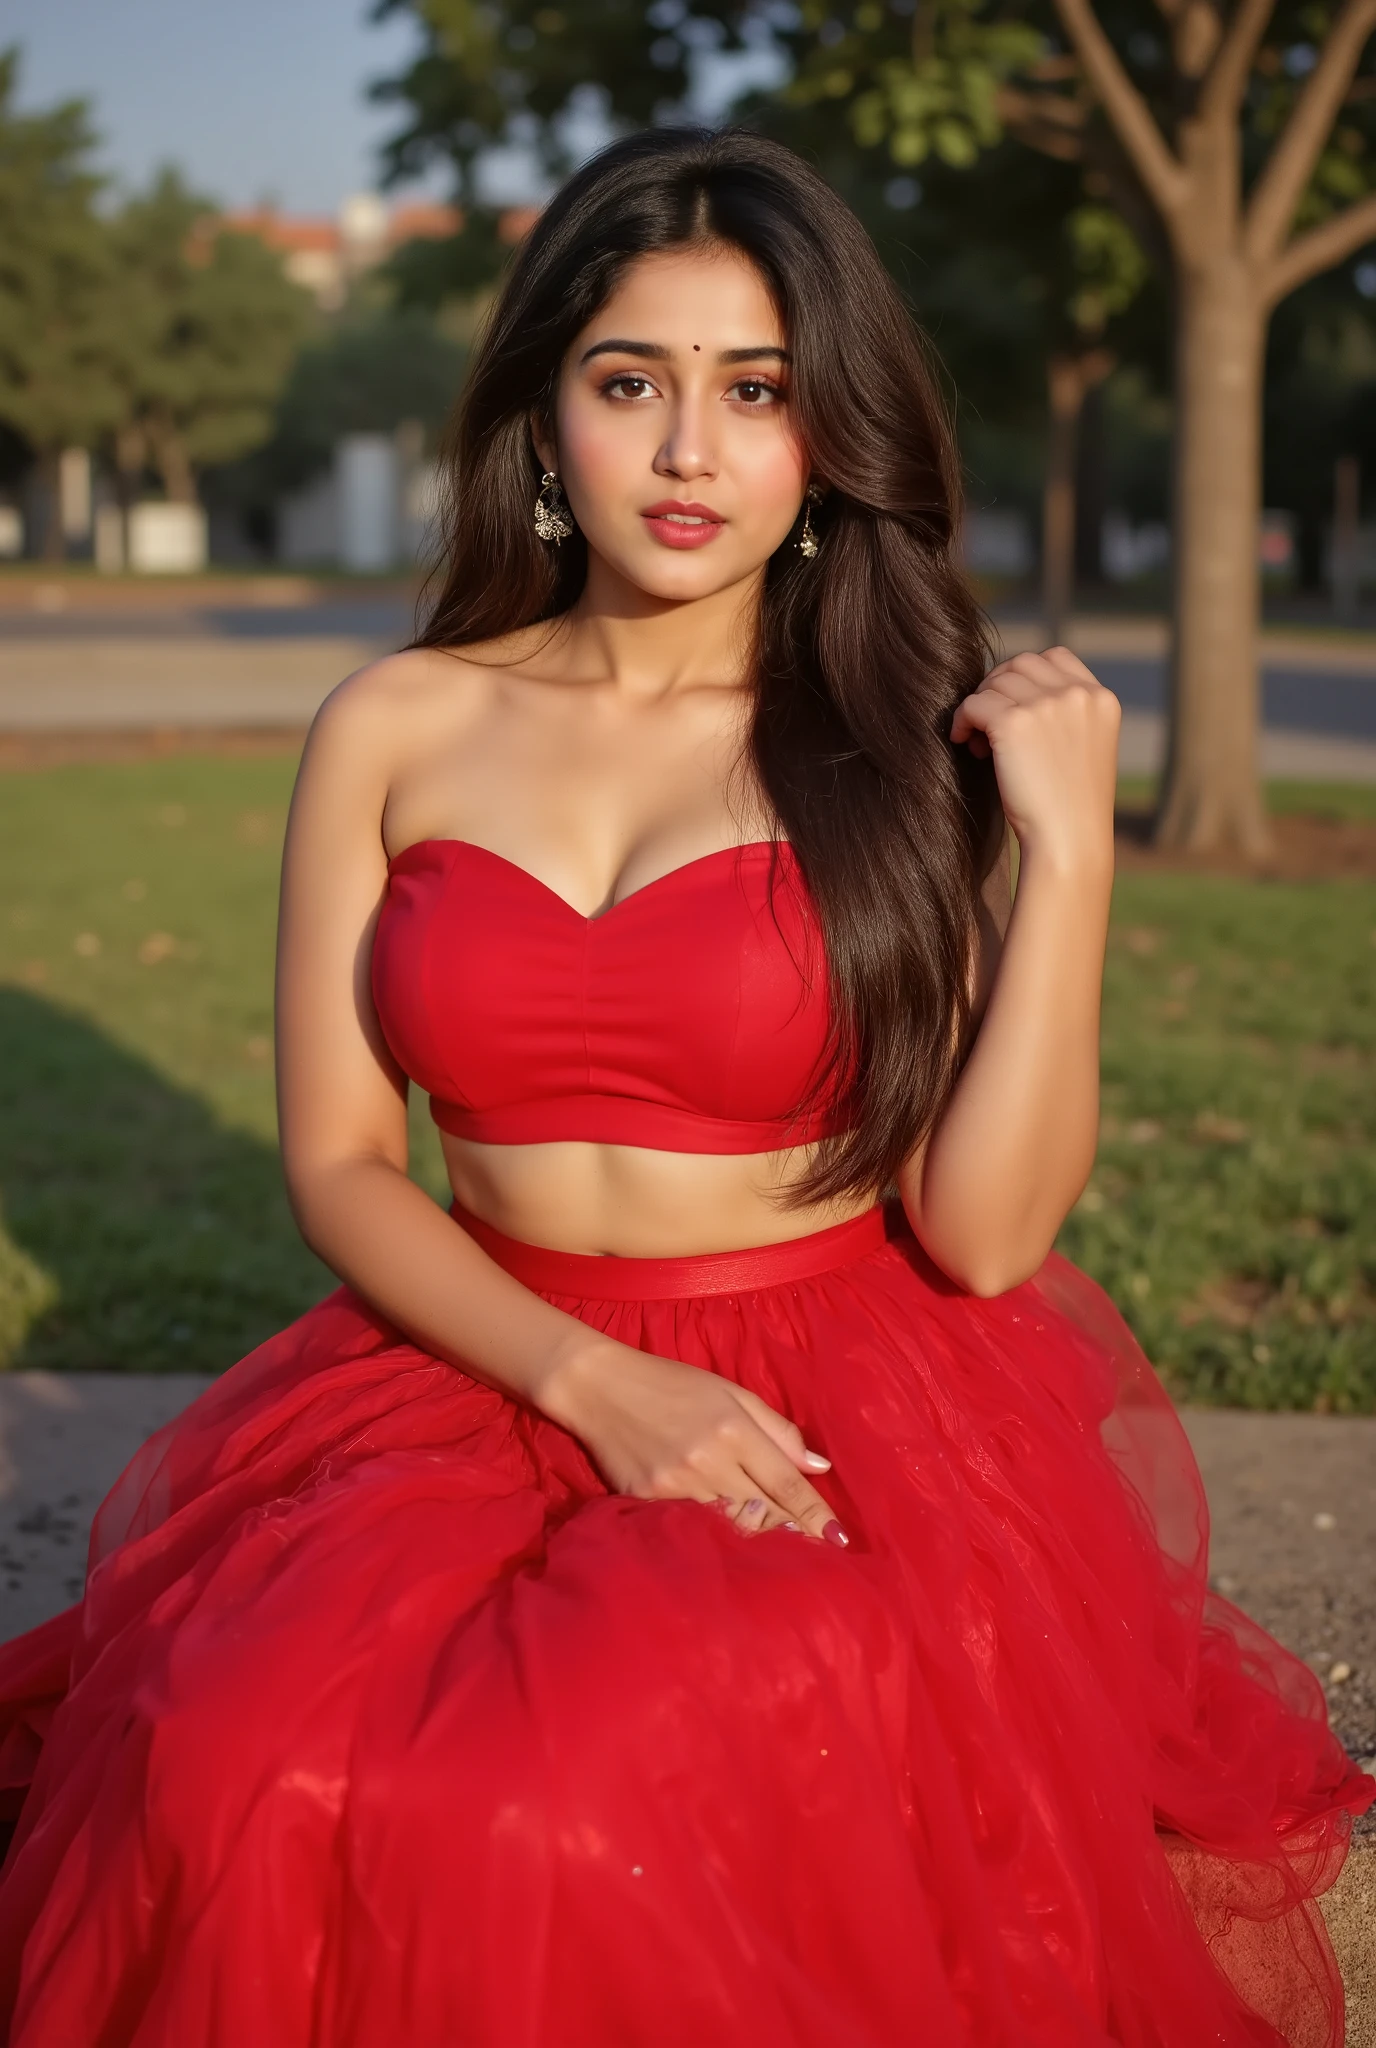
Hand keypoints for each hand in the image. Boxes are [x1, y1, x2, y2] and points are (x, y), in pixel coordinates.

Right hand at [540, 1339, 845, 1543]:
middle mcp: (709, 1461)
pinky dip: (717, 1541)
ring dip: (762, 1546)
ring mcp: (675, 1486)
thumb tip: (818, 1467)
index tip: (841, 1539)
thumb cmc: (671, 1383)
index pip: (786, 1482)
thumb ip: (776, 1429)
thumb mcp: (730, 1390)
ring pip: (731, 1527)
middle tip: (824, 1558)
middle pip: (765, 1512)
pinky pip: (692, 1529)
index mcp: (734, 1429)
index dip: (817, 1514)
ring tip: (790, 1565)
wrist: (598, 1386)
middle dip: (797, 1536)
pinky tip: (735, 1557)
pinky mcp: (646, 1501)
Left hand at [950, 646, 1119, 870]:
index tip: (1012, 706)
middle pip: (1021, 664)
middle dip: (999, 689)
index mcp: (1102, 699)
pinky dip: (962, 720)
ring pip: (995, 682)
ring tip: (981, 743)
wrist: (1069, 842)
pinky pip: (973, 703)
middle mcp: (1078, 695)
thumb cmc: (1071, 808)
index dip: (1026, 676)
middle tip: (989, 726)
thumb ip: (1064, 715)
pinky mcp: (1015, 722)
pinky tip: (964, 742)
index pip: (1055, 657)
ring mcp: (1047, 704)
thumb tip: (1010, 692)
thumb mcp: (1083, 749)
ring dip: (981, 707)